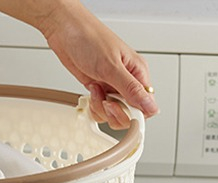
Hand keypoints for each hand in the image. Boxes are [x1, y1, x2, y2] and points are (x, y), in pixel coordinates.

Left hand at [37, 1, 158, 127]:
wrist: (65, 32)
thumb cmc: (90, 39)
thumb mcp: (112, 67)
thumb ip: (131, 90)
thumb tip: (151, 107)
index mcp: (137, 72)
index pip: (146, 105)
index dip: (136, 115)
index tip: (123, 113)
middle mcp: (126, 81)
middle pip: (129, 114)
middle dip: (115, 113)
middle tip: (106, 101)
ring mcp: (112, 86)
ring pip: (113, 114)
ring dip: (101, 108)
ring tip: (96, 89)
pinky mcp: (98, 89)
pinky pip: (100, 109)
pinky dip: (93, 105)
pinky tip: (91, 90)